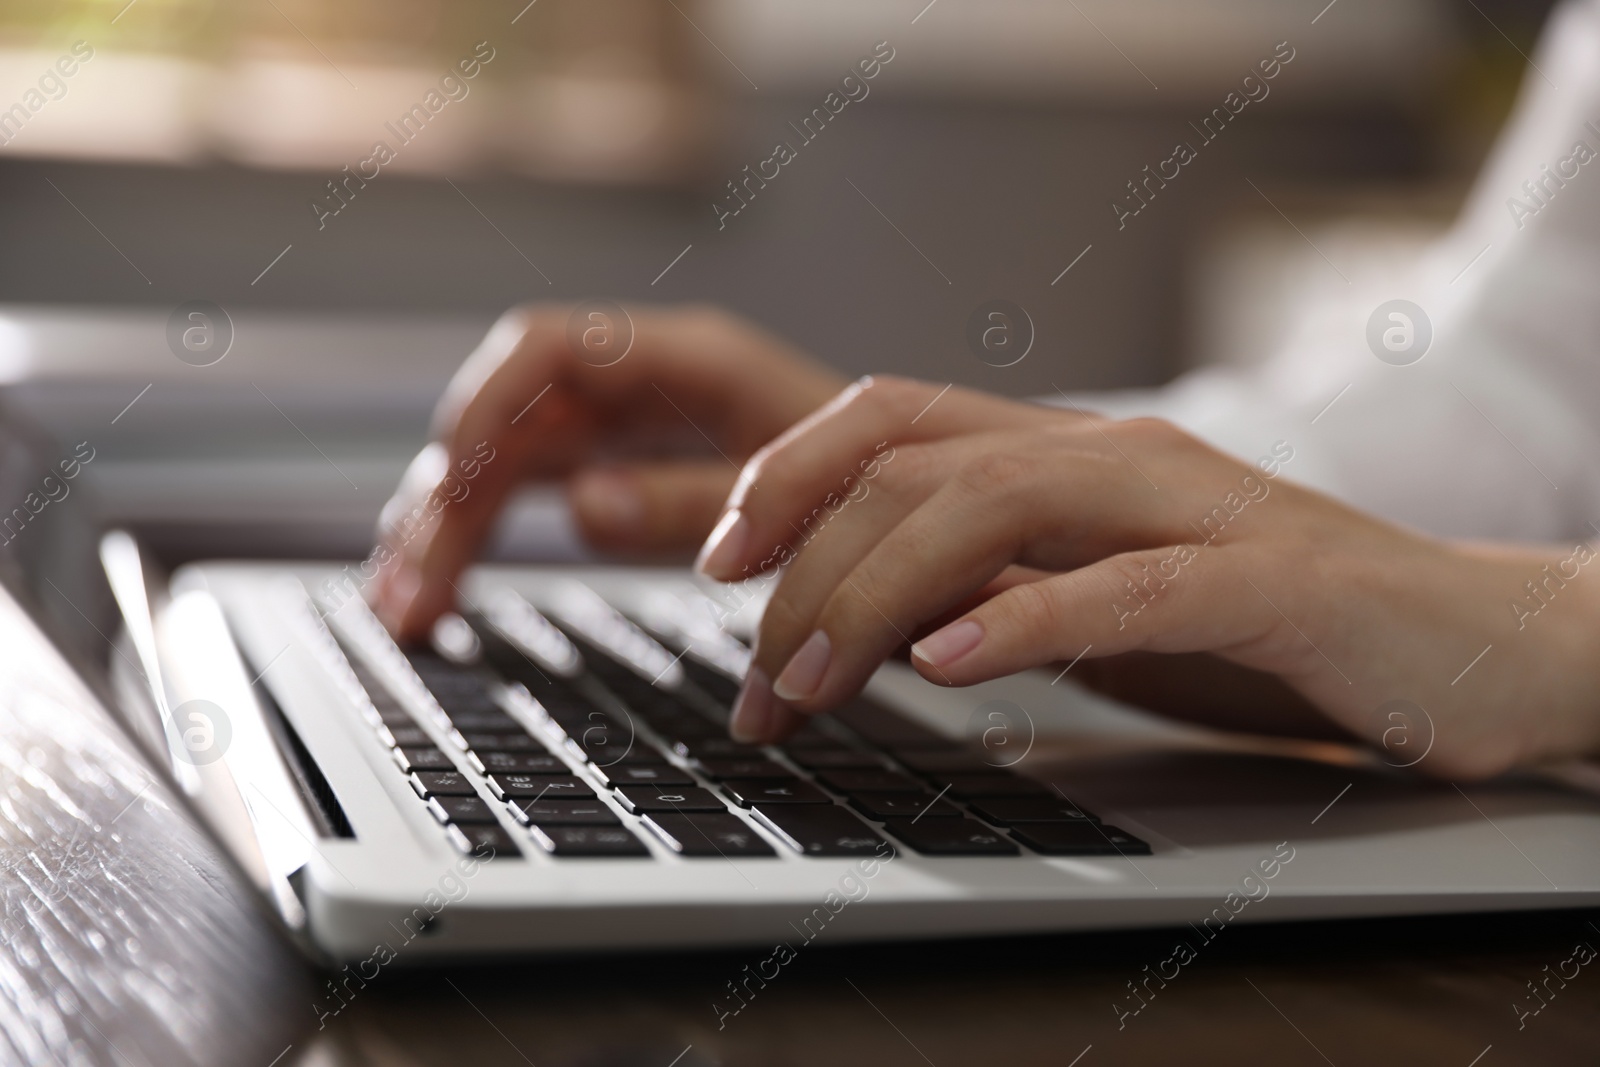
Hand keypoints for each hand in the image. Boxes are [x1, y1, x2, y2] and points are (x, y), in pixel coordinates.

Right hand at [373, 304, 844, 639]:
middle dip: (446, 502)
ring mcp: (623, 429)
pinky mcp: (616, 473)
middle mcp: (642, 385)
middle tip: (411, 596)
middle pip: (508, 420)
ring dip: (442, 532)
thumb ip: (689, 502)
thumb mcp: (795, 502)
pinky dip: (476, 543)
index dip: (488, 405)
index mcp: (688, 361)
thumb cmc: (877, 491)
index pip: (550, 347)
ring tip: (403, 612)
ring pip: (500, 464)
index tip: (449, 483)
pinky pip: (522, 497)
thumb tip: (584, 504)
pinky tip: (439, 594)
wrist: (921, 506)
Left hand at [698, 376, 1599, 777]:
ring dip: (878, 594)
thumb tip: (861, 621)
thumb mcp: (1093, 604)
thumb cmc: (1261, 624)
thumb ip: (991, 591)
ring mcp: (1196, 507)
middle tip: (754, 676)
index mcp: (1066, 454)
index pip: (892, 419)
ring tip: (809, 679)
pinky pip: (1133, 587)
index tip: (714, 562)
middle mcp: (1116, 457)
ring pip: (998, 504)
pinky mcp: (1273, 580)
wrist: (1462, 637)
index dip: (786, 473)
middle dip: (805, 569)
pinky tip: (953, 663)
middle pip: (915, 464)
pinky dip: (1032, 618)